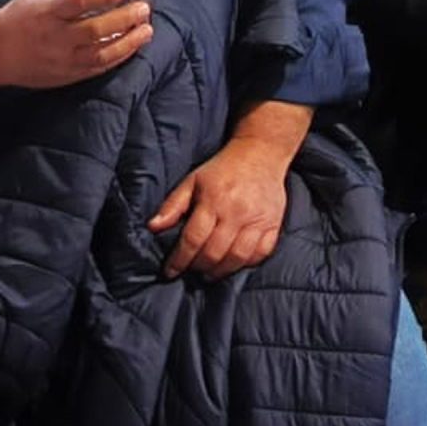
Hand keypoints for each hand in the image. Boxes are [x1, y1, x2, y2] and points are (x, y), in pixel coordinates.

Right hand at [0, 0, 150, 101]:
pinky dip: (118, 57)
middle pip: (94, 29)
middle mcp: (55, 36)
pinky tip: (133, 45)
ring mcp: (62, 58)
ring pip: (100, 54)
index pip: (77, 3)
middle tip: (144, 9)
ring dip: (128, 42)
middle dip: (123, 19)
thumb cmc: (23, 13)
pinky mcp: (67, 75)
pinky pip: (97, 68)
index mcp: (47, 10)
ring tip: (147, 30)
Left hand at [150, 135, 291, 279]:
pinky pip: (261, 253)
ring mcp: (258, 220)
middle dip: (198, 267)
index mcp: (213, 200)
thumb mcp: (192, 181)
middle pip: (214, 252)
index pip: (193, 239)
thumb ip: (172, 205)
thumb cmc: (223, 169)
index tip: (170, 271)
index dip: (179, 260)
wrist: (261, 152)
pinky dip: (247, 263)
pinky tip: (235, 263)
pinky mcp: (274, 224)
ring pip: (238, 258)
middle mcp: (237, 212)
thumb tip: (153, 227)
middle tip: (191, 271)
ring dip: (221, 271)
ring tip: (210, 273)